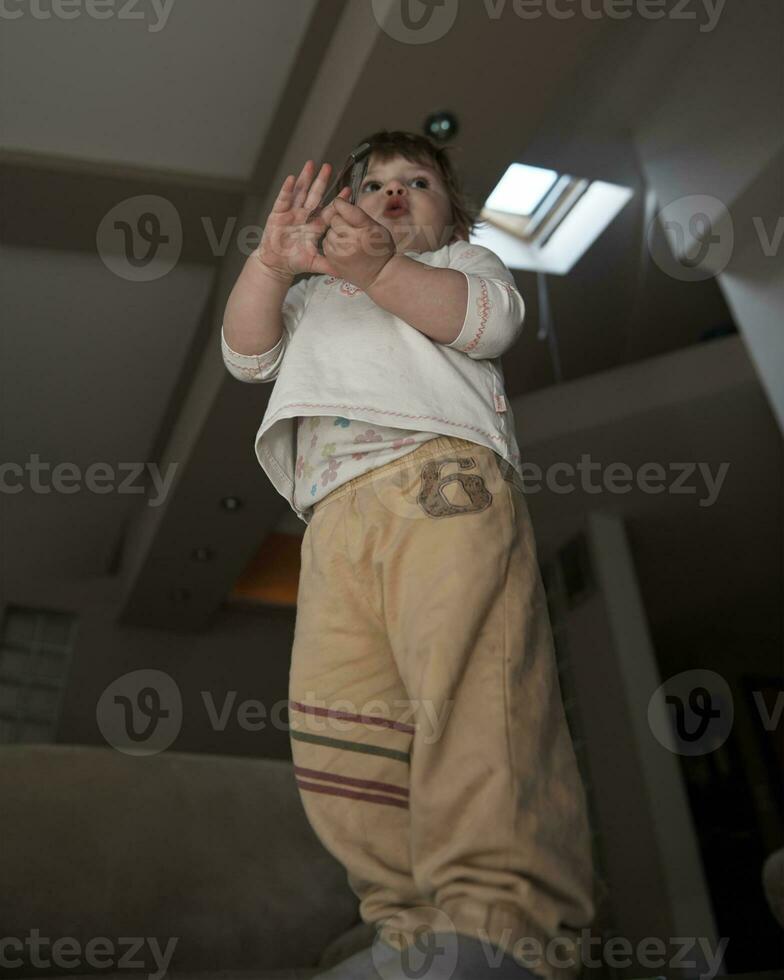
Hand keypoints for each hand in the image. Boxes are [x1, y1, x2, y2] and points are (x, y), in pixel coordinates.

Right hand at [254, 160, 341, 280]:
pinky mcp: (278, 214)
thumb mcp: (315, 263)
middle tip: (329, 167)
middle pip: (315, 195)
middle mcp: (304, 216)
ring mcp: (291, 214)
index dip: (338, 201)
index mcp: (315, 226)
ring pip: (300, 192)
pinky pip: (283, 199)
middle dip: (322, 181)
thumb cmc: (295, 262)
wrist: (276, 265)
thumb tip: (346, 272)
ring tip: (311, 164)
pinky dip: (287, 189)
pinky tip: (291, 179)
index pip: (329, 211)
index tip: (348, 191)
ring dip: (305, 178)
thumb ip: (330, 265)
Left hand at [318, 196, 396, 290]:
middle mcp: (349, 242)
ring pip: (329, 231)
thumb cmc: (381, 250)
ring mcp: (339, 252)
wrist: (380, 275)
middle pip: (334, 219)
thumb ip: (358, 214)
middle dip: (341, 221)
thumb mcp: (377, 227)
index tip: (342, 205)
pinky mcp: (332, 260)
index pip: (342, 208)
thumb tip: (339, 202)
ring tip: (349, 241)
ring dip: (336, 233)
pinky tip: (344, 248)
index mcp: (362, 231)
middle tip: (352, 230)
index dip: (342, 205)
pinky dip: (332, 243)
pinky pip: (326, 243)